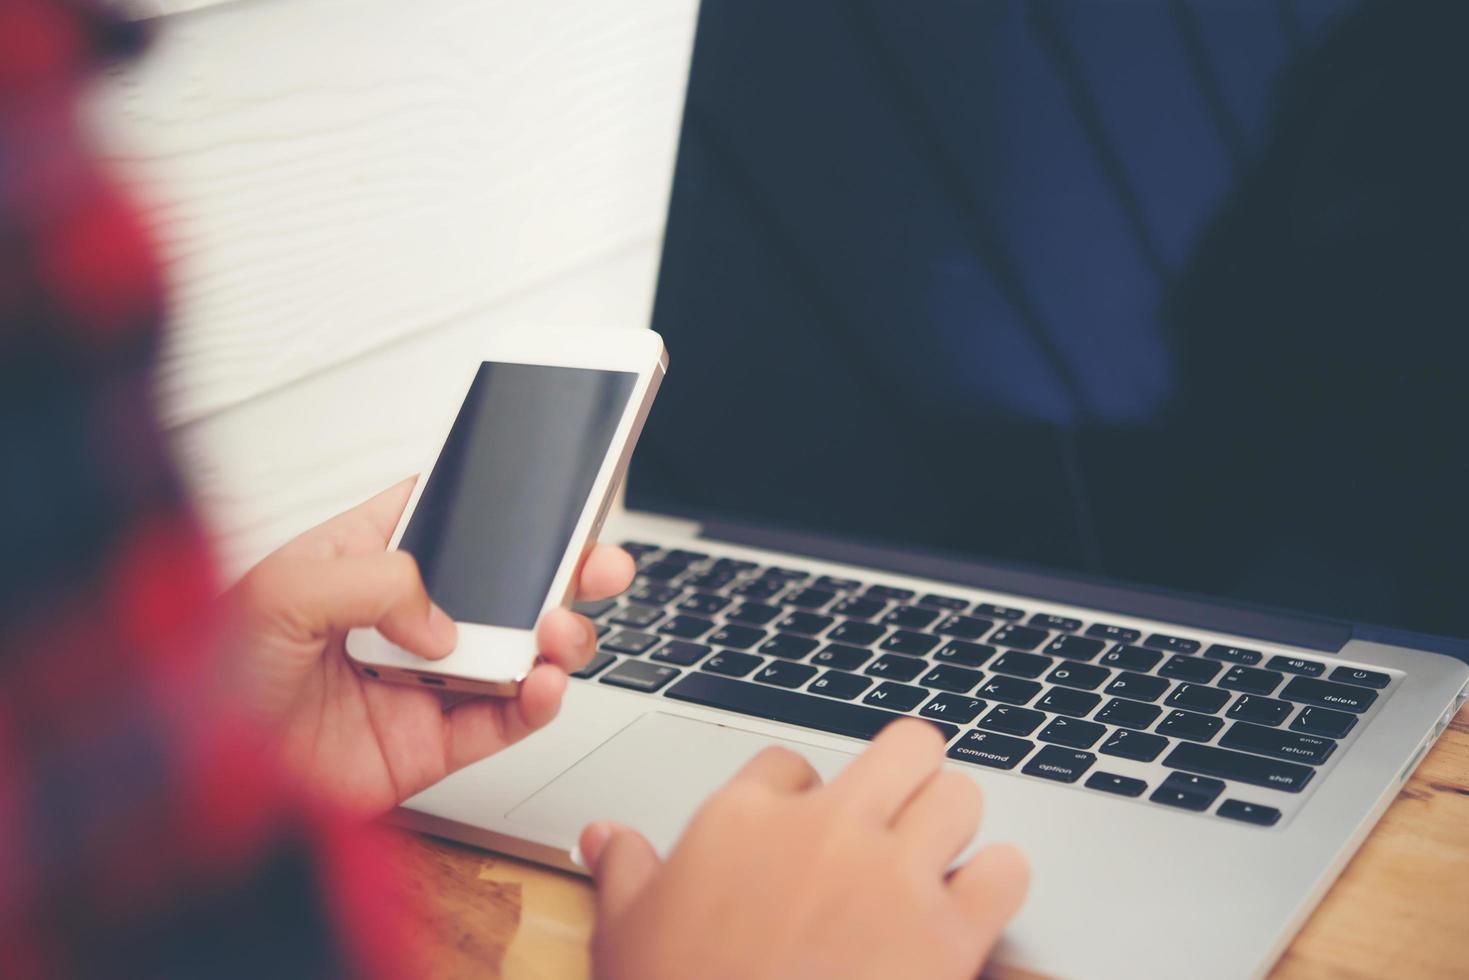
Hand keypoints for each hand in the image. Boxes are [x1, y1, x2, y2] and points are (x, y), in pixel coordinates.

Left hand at [226, 477, 633, 813]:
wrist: (197, 790)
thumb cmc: (202, 681)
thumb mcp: (278, 594)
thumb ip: (373, 582)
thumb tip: (444, 621)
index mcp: (355, 564)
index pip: (436, 518)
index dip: (488, 502)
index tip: (544, 489)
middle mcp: (396, 621)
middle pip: (497, 585)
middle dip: (557, 570)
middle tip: (596, 563)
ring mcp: (419, 682)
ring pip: (514, 651)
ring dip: (556, 636)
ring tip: (562, 632)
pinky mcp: (430, 744)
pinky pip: (502, 720)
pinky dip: (537, 702)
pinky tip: (545, 683)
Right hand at [578, 720, 1028, 979]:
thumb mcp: (626, 935)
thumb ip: (625, 871)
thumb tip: (605, 836)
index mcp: (742, 819)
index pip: (791, 766)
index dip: (801, 800)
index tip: (800, 837)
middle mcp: (824, 830)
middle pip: (904, 746)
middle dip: (907, 775)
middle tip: (898, 814)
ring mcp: (891, 876)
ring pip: (961, 794)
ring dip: (953, 827)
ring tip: (936, 861)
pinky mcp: (948, 933)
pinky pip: (1007, 871)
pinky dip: (997, 884)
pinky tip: (972, 908)